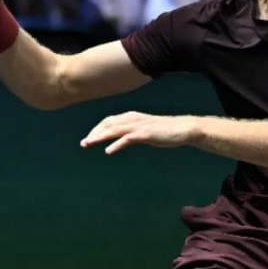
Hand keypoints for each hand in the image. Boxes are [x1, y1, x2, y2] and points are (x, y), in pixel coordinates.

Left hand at [80, 112, 198, 154]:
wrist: (183, 129)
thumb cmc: (165, 131)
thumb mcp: (145, 131)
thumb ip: (133, 134)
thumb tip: (122, 140)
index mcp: (132, 117)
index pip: (109, 121)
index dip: (97, 129)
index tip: (88, 139)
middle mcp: (133, 119)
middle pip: (108, 124)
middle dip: (94, 133)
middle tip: (83, 144)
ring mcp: (139, 126)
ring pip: (114, 130)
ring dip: (100, 137)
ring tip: (88, 144)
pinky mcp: (146, 134)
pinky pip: (128, 138)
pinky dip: (117, 144)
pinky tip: (108, 151)